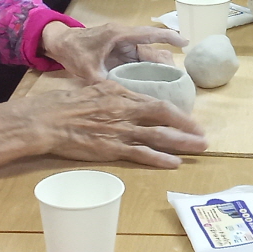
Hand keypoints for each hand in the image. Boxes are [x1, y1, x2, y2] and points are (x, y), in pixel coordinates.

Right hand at [30, 81, 207, 167]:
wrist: (48, 120)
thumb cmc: (67, 103)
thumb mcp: (96, 88)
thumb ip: (116, 94)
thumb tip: (130, 99)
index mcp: (123, 95)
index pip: (158, 104)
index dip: (179, 114)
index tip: (191, 121)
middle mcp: (126, 111)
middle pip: (165, 119)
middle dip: (188, 129)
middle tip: (204, 138)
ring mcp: (121, 131)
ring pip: (159, 137)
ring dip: (182, 144)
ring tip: (199, 149)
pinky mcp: (112, 149)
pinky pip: (141, 154)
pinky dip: (159, 159)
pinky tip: (173, 163)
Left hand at [39, 21, 186, 82]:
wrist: (60, 44)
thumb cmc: (73, 50)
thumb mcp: (86, 68)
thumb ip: (102, 81)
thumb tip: (117, 98)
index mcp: (119, 36)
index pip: (150, 34)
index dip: (169, 37)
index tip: (186, 42)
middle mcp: (126, 40)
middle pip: (153, 50)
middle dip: (166, 64)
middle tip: (177, 82)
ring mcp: (124, 47)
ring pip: (148, 57)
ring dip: (158, 69)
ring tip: (170, 87)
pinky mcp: (121, 54)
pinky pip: (140, 62)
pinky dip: (148, 71)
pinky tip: (154, 86)